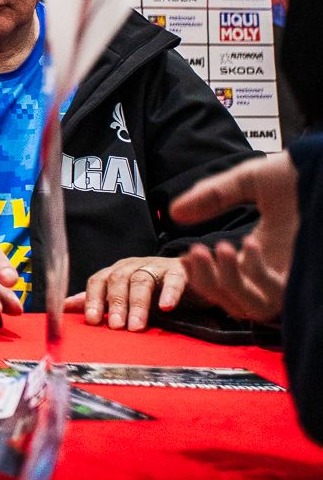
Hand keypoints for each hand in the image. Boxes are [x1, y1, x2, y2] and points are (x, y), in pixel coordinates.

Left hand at [64, 255, 187, 330]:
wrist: (191, 276)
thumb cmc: (153, 289)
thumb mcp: (124, 295)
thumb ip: (98, 300)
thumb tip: (64, 306)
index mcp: (117, 271)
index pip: (98, 281)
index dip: (93, 299)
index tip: (93, 321)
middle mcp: (133, 265)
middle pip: (119, 280)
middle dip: (116, 304)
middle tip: (117, 327)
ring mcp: (156, 266)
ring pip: (142, 281)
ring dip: (138, 304)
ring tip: (136, 326)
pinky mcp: (181, 271)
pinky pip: (174, 279)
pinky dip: (170, 292)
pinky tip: (166, 306)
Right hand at [169, 153, 298, 322]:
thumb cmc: (303, 172)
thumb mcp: (249, 180)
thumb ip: (213, 196)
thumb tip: (174, 211)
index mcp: (263, 252)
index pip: (226, 284)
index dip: (201, 278)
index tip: (184, 257)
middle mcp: (277, 270)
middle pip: (235, 303)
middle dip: (208, 282)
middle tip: (195, 251)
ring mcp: (293, 276)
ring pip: (253, 307)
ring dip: (228, 282)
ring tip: (218, 248)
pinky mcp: (306, 276)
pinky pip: (277, 294)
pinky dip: (257, 273)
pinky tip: (250, 242)